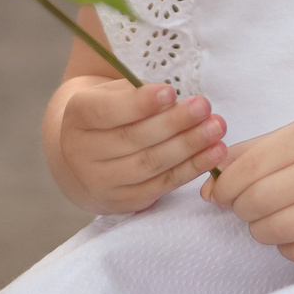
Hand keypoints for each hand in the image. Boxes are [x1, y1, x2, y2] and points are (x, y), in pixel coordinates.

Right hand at [53, 79, 228, 215]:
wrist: (83, 158)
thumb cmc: (109, 113)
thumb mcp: (110, 92)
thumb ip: (135, 91)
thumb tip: (172, 99)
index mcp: (77, 116)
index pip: (106, 111)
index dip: (139, 104)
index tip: (170, 91)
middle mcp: (82, 153)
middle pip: (132, 139)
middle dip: (173, 123)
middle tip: (204, 107)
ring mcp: (103, 183)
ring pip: (150, 165)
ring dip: (189, 147)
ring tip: (217, 128)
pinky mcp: (125, 202)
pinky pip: (163, 185)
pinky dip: (191, 169)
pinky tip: (214, 153)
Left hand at [201, 118, 293, 263]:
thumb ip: (247, 156)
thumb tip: (207, 189)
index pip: (247, 169)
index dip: (224, 186)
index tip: (219, 193)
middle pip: (256, 202)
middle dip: (239, 208)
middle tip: (244, 205)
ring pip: (272, 231)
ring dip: (258, 228)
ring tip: (268, 217)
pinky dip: (284, 246)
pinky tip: (293, 230)